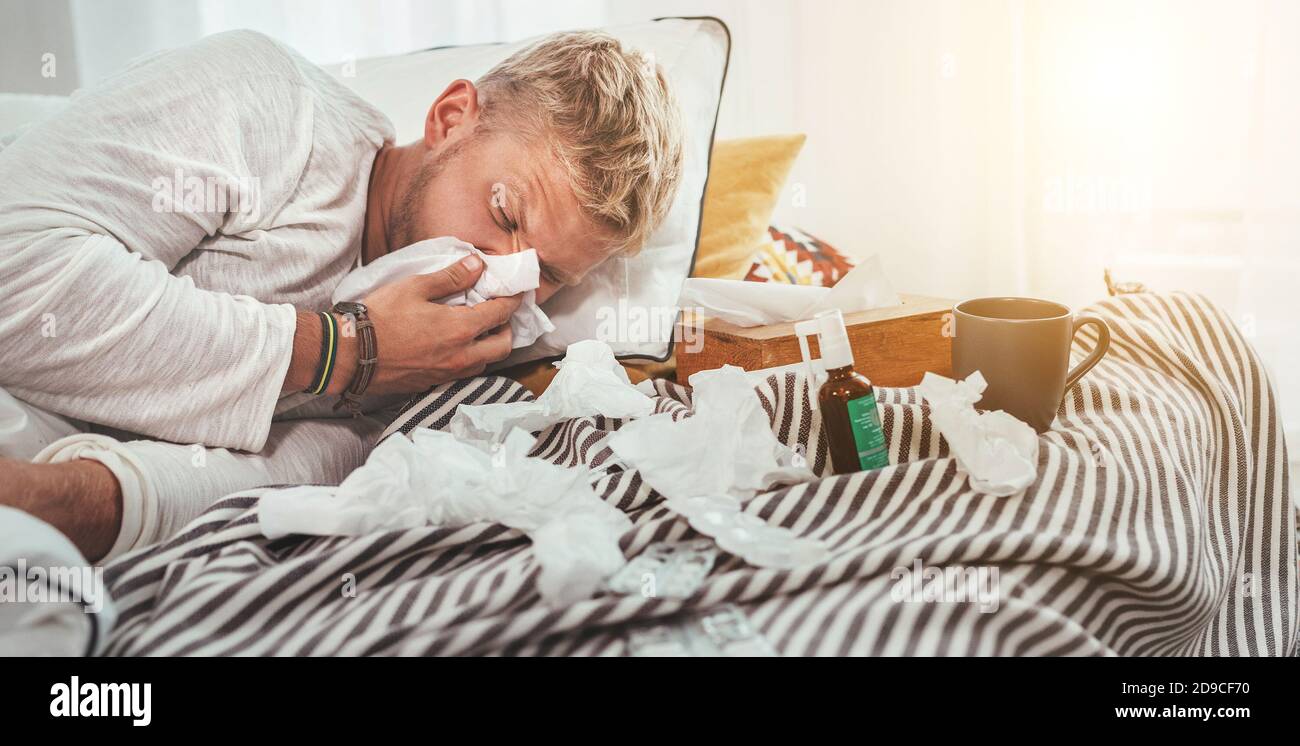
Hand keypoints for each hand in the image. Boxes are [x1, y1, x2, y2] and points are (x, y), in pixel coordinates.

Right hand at [353, 254, 521, 393]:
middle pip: (503, 346)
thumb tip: (478, 264)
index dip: (513, 299)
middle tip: (498, 313)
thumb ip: (451, 277)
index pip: (501, 313)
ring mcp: (449, 372)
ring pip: (485, 363)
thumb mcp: (416, 287)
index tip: (517, 291)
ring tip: (479, 329)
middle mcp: (461, 355)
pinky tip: (457, 346)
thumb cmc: (381, 316)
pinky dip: (470, 359)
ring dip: (490, 346)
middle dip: (507, 328)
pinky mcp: (434, 383)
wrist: (352, 355)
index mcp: (461, 329)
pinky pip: (464, 373)